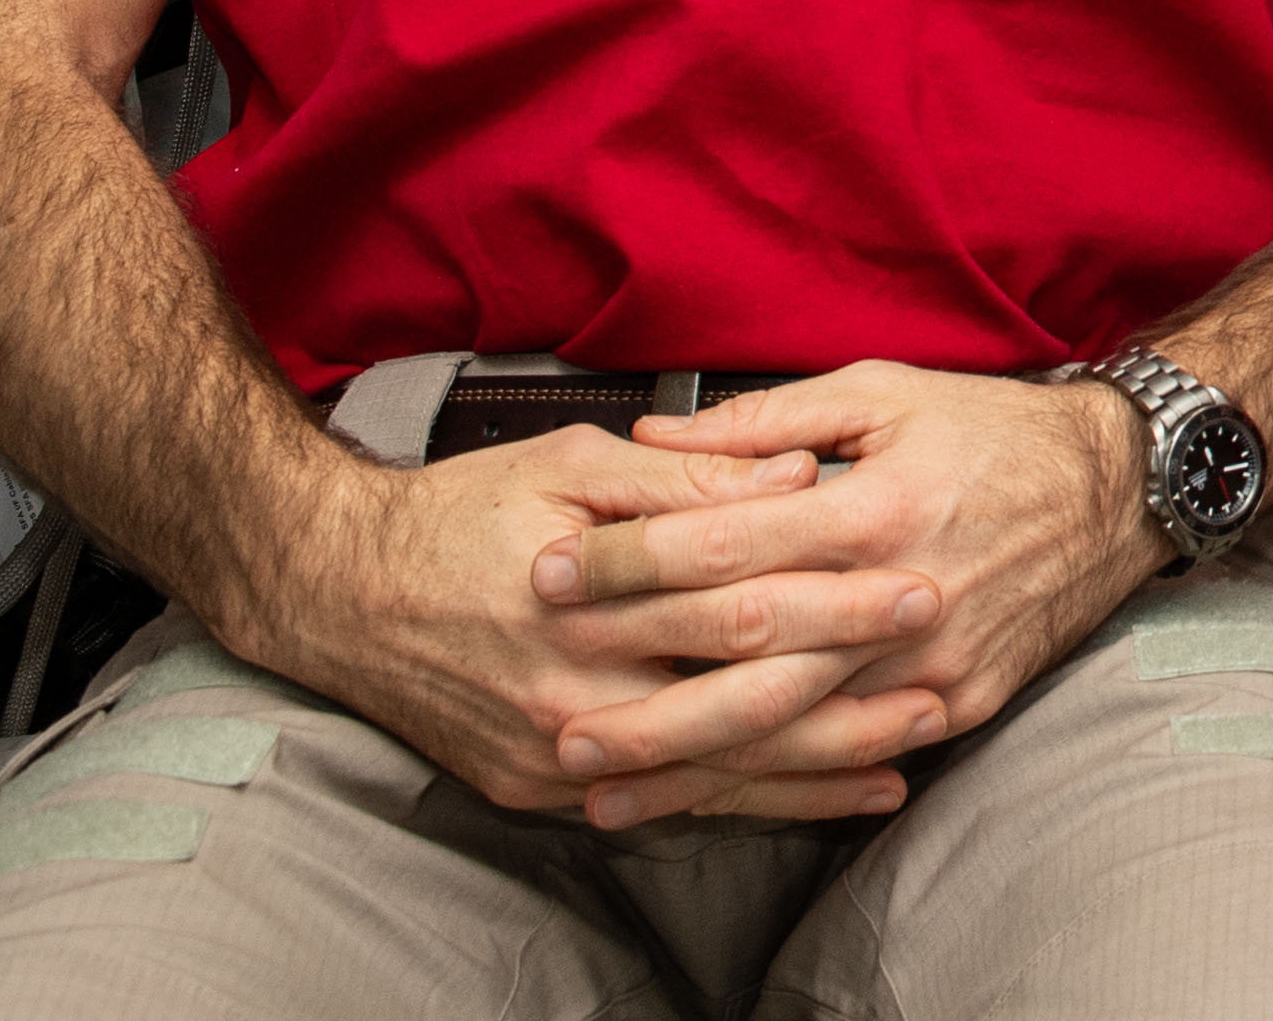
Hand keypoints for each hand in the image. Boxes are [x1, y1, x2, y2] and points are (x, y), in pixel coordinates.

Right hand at [240, 425, 936, 824]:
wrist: (335, 596)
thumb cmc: (456, 513)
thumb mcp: (566, 466)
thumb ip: (685, 483)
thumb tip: (794, 474)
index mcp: (586, 595)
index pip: (737, 600)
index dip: (833, 597)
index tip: (915, 577)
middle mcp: (571, 688)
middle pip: (738, 701)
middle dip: (848, 693)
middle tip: (937, 673)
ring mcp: (553, 753)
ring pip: (712, 774)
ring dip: (816, 770)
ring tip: (907, 752)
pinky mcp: (538, 791)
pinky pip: (664, 805)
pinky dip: (749, 803)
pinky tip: (819, 800)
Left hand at [538, 364, 1161, 817]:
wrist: (1123, 487)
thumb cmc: (996, 429)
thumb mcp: (883, 392)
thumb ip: (765, 421)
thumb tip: (656, 438)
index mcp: (872, 504)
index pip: (723, 541)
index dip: (627, 561)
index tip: (550, 570)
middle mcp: (899, 589)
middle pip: (743, 653)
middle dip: (635, 683)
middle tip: (548, 704)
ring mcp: (932, 659)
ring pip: (790, 724)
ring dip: (687, 759)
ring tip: (601, 780)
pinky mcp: (960, 701)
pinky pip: (855, 753)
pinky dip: (779, 780)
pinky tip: (714, 797)